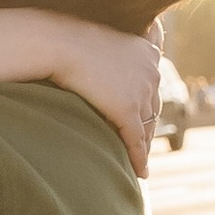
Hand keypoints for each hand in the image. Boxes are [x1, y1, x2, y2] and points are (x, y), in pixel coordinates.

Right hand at [0, 7, 162, 176]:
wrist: (60, 44)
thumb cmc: (69, 41)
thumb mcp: (97, 44)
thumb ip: (108, 56)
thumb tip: (97, 62)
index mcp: (147, 53)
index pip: (151, 87)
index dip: (147, 107)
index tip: (144, 120)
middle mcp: (152, 71)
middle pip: (154, 108)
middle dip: (149, 129)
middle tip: (144, 146)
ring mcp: (142, 91)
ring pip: (148, 127)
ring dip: (144, 147)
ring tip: (140, 163)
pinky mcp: (128, 110)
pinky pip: (136, 140)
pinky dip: (139, 158)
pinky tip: (140, 172)